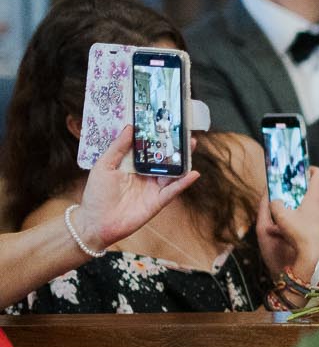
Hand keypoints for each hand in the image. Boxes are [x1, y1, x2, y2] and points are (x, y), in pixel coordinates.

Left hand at [71, 125, 200, 250]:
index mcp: (132, 165)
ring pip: (172, 172)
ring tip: (191, 146)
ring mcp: (153, 188)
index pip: (148, 148)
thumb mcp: (103, 166)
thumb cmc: (96, 195)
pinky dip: (184, 182)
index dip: (157, 137)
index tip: (165, 124)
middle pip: (164, 159)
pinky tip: (193, 173)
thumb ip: (117, 148)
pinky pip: (173, 190)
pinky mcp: (158, 201)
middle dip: (175, 146)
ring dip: (183, 161)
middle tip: (184, 132)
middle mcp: (146, 175)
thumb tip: (129, 128)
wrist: (96, 222)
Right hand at [258, 165, 318, 280]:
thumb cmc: (300, 234)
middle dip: (308, 185)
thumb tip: (274, 200)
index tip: (300, 171)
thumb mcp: (281, 216)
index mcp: (316, 196)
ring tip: (295, 205)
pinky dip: (312, 214)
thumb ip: (274, 204)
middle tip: (295, 188)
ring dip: (310, 200)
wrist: (317, 257)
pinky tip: (299, 222)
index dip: (310, 168)